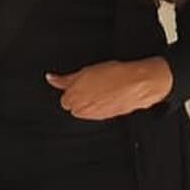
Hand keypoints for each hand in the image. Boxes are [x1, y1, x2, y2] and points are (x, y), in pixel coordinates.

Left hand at [47, 58, 172, 120]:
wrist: (138, 83)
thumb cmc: (114, 75)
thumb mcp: (84, 72)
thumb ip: (64, 79)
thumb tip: (51, 79)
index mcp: (74, 99)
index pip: (64, 99)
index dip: (71, 89)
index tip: (78, 83)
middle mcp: (83, 111)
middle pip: (74, 107)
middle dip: (79, 97)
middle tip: (91, 84)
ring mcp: (96, 115)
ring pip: (87, 110)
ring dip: (90, 101)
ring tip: (102, 88)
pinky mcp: (109, 117)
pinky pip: (99, 112)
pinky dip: (102, 104)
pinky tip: (110, 94)